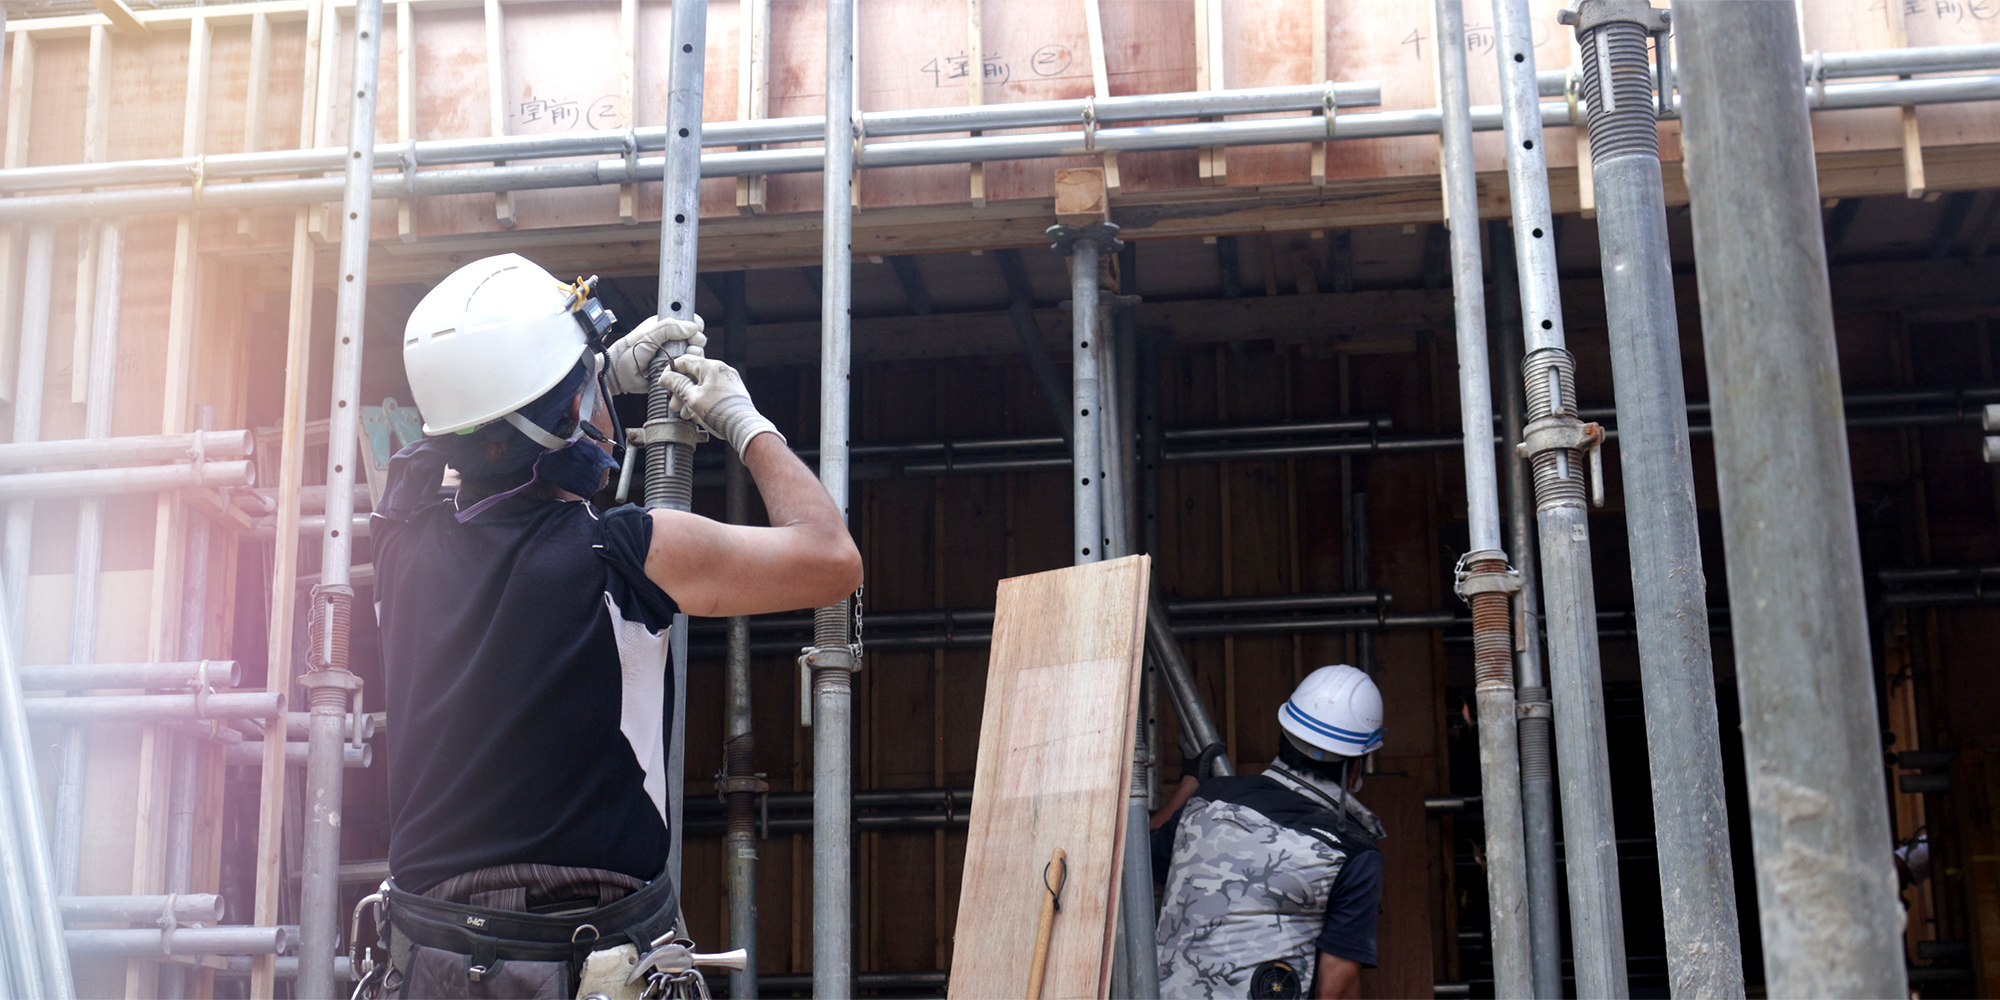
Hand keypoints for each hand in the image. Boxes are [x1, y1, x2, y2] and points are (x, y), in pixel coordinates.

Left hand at [605, 314, 706, 394]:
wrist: (619, 376)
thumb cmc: (628, 352)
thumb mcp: (649, 335)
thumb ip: (669, 328)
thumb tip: (693, 327)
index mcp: (665, 327)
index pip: (689, 322)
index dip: (695, 325)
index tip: (695, 330)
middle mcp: (672, 341)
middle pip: (696, 338)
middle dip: (696, 341)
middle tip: (690, 345)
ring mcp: (675, 356)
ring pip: (695, 354)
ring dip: (695, 355)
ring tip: (685, 356)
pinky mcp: (675, 370)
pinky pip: (689, 369)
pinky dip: (691, 368)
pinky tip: (683, 367)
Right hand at [658, 355, 783, 454]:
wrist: (743, 427)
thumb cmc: (720, 411)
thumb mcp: (692, 398)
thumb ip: (677, 385)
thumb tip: (665, 377)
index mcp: (711, 366)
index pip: (685, 361)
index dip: (671, 371)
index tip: (664, 382)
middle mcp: (721, 370)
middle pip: (693, 375)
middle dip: (680, 391)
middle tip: (674, 405)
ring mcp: (728, 381)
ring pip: (702, 386)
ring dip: (690, 399)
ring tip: (685, 414)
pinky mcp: (732, 392)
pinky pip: (712, 392)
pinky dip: (702, 401)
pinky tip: (697, 415)